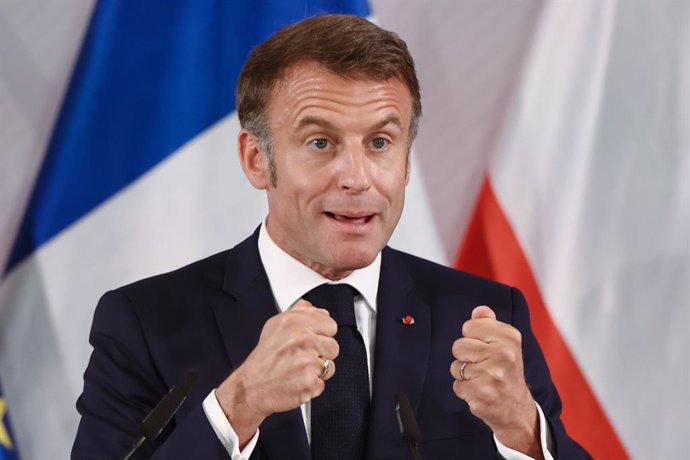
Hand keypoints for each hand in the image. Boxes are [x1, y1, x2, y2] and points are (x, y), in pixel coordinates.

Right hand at [216, 300, 338, 446]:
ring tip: (298, 370)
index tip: (310, 341)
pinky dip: (311, 386)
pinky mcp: (310, 382)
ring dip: (317, 371)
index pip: (330, 325)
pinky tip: (296, 381)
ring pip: (330, 366)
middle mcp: (302, 339)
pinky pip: (322, 383)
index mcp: (295, 322)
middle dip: (320, 354)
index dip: (321, 335)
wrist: (251, 387)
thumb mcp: (276, 326)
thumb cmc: (263, 359)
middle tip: (301, 358)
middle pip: (333, 346)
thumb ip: (301, 314)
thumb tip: (321, 312)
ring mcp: (307, 361)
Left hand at [450, 306, 542, 458]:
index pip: (470, 326)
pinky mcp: (481, 392)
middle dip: (466, 357)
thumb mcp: (505, 345)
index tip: (485, 348)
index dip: (472, 338)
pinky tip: (479, 391)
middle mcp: (504, 354)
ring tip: (481, 379)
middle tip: (483, 366)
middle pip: (459, 345)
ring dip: (464, 374)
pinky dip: (464, 390)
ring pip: (456, 366)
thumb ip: (490, 324)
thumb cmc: (507, 372)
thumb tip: (480, 310)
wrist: (516, 408)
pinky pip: (457, 385)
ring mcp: (492, 374)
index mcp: (510, 337)